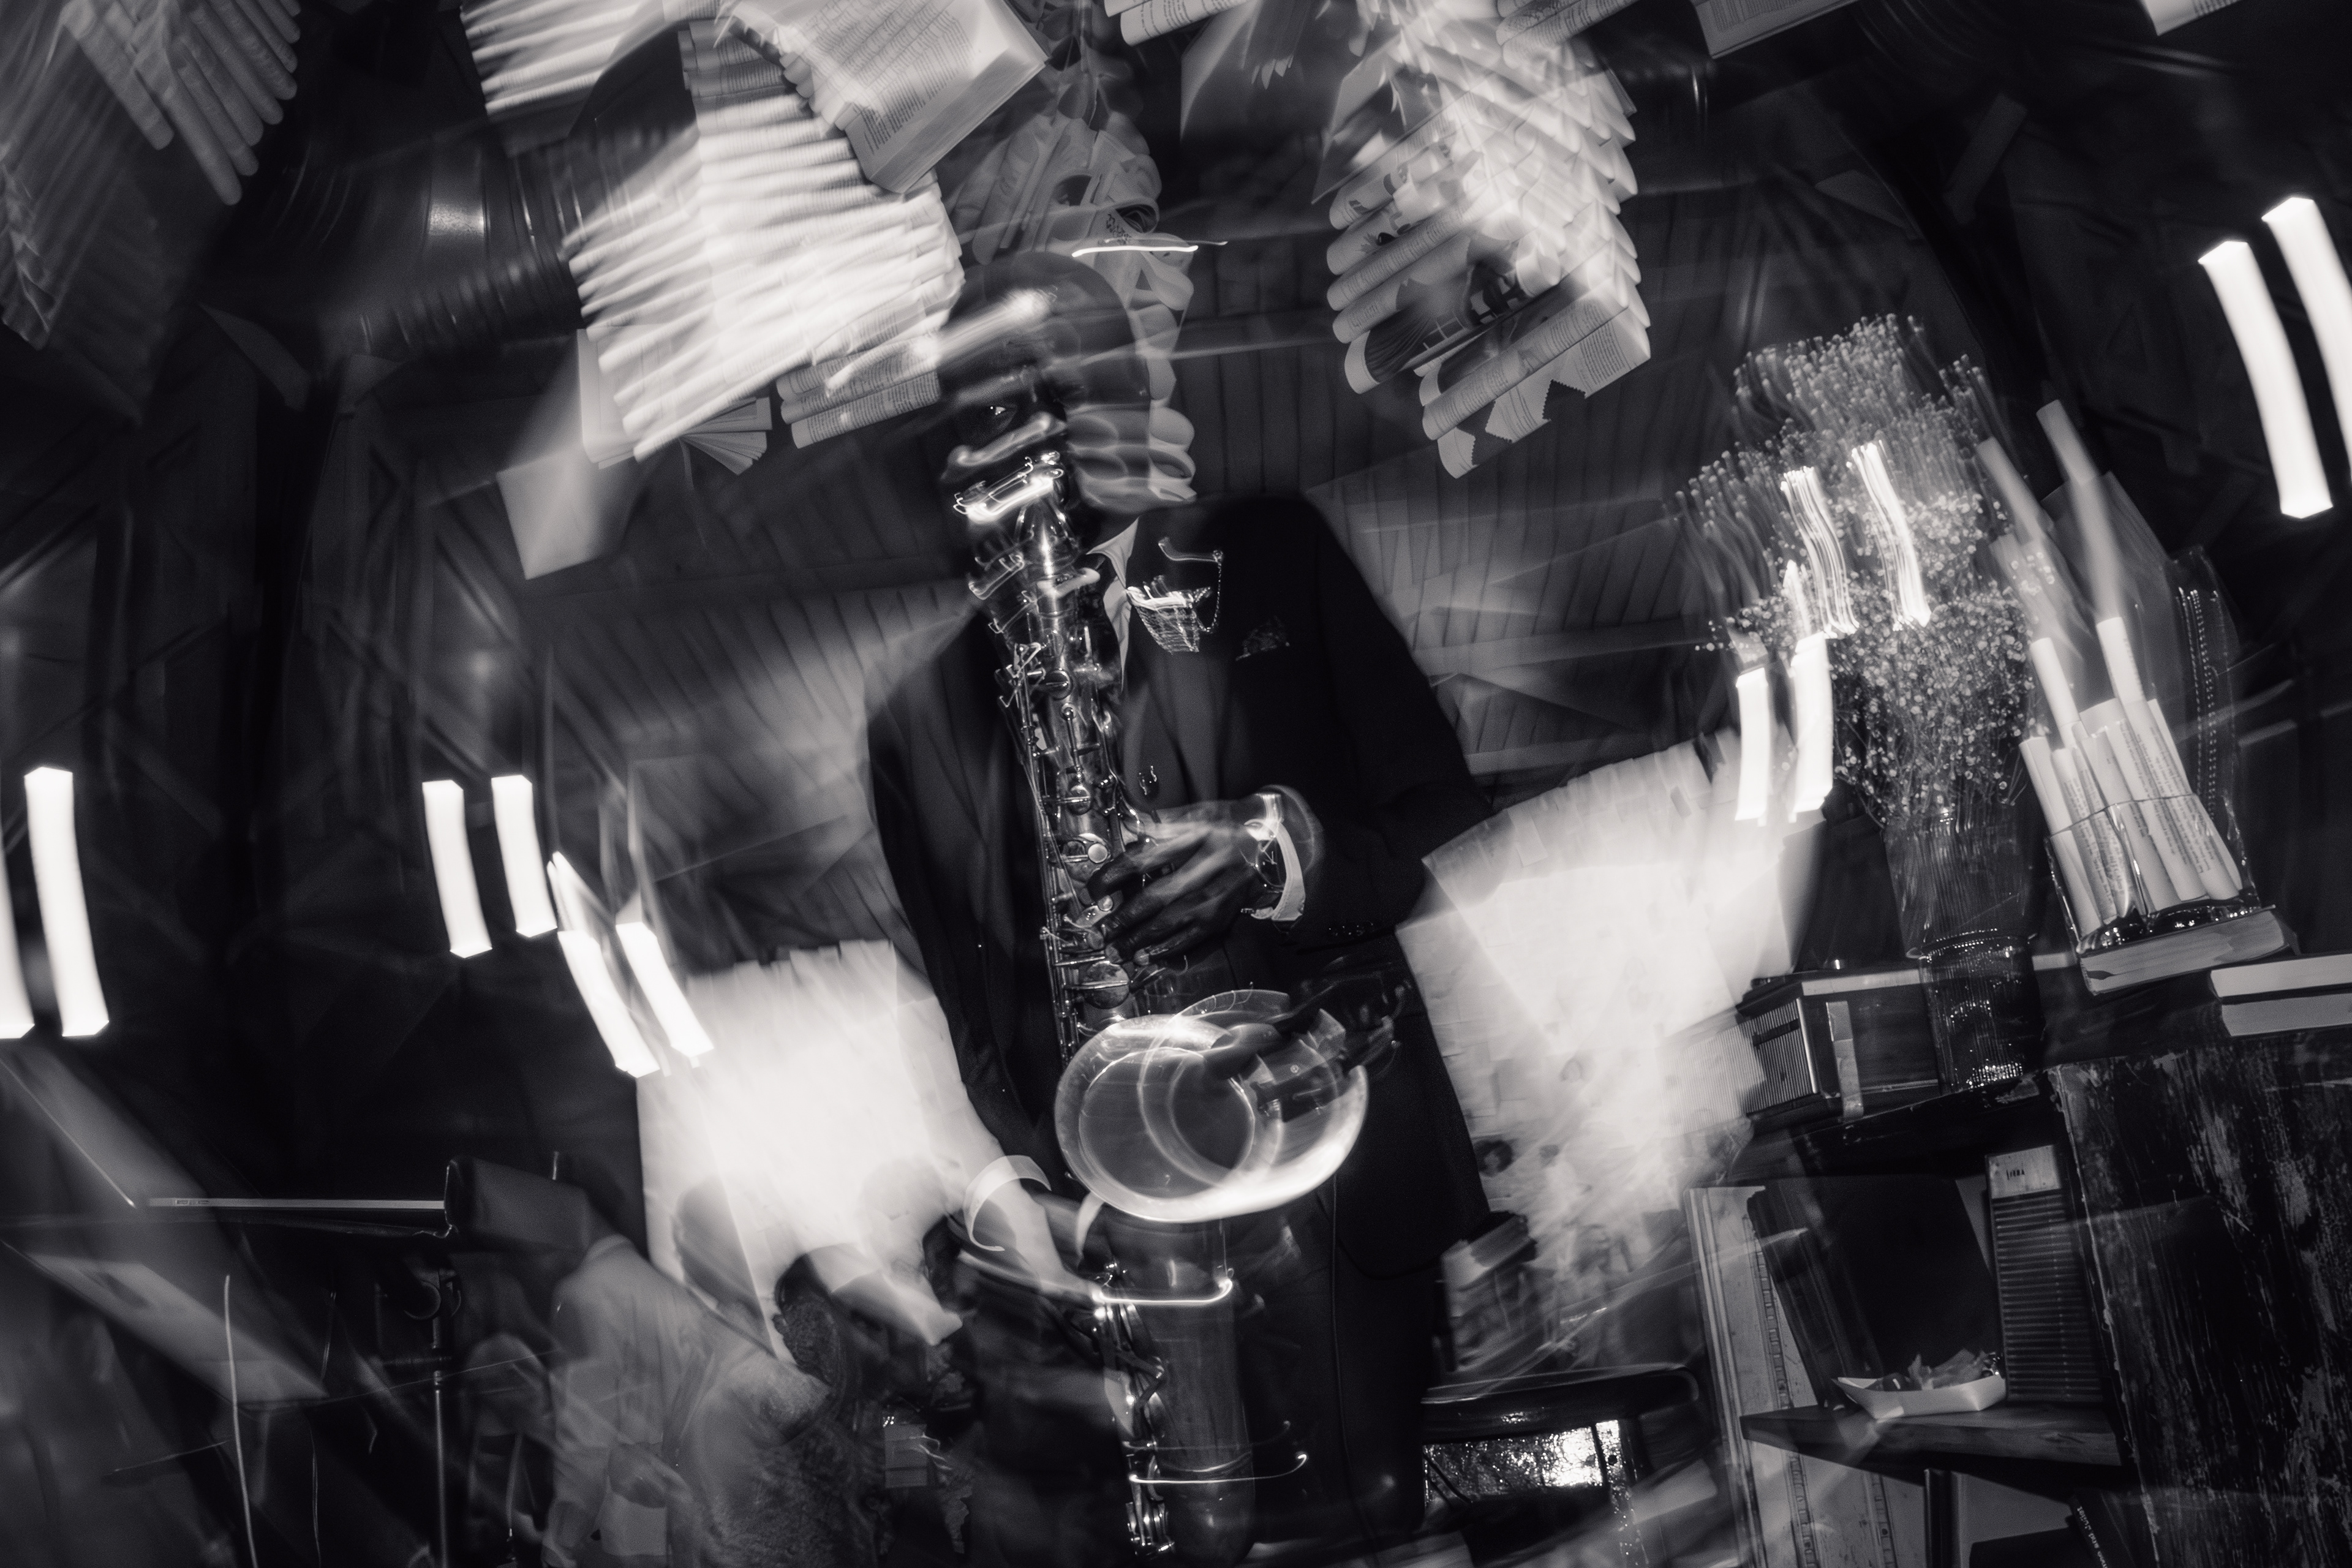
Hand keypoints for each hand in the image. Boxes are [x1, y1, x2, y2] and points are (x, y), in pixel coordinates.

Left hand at [1089, 798, 1268, 964]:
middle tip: (1101, 931)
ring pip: (1173, 922)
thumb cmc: (1229, 826)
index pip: (1146, 859)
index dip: (1116, 877)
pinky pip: (1191, 937)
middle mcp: (1209, 868)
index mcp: (1197, 838)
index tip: (1095, 890)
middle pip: (1158, 897)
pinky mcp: (1224, 916)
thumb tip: (1128, 832)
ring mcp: (1218, 896)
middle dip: (1124, 918)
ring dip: (1140, 939)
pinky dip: (1167, 949)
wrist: (1272, 842)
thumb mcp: (1199, 815)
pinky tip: (1146, 955)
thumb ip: (1163, 826)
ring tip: (1115, 949)